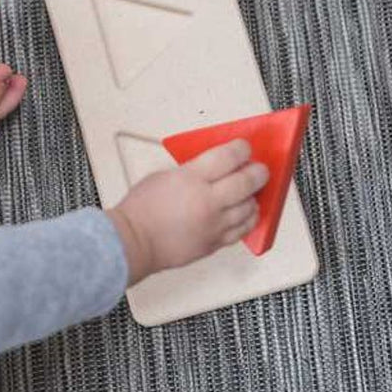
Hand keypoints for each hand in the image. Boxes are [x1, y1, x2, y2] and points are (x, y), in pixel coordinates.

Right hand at [107, 139, 268, 284]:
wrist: (133, 242)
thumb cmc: (141, 210)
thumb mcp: (164, 176)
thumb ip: (192, 171)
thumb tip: (214, 169)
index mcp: (191, 179)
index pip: (230, 156)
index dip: (242, 149)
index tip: (244, 148)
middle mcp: (207, 201)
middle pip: (248, 181)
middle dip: (258, 171)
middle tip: (259, 168)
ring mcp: (214, 224)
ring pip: (250, 207)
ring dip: (253, 196)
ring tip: (249, 191)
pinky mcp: (215, 243)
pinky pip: (243, 230)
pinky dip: (248, 218)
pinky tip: (245, 212)